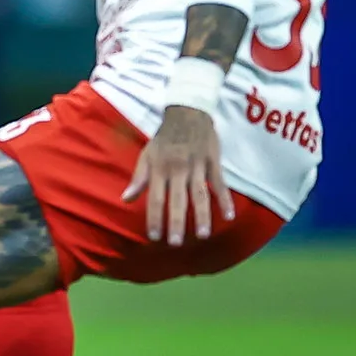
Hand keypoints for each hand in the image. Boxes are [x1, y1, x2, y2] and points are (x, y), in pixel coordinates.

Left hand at [122, 105, 235, 245]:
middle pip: (178, 200)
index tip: (154, 237)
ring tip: (203, 236)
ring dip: (202, 216)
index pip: (156, 198)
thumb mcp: (147, 154)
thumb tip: (126, 199)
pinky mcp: (213, 163)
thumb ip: (139, 178)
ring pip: (200, 195)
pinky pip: (220, 184)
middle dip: (176, 223)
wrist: (187, 112)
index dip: (154, 218)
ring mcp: (197, 166)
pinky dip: (225, 200)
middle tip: (176, 243)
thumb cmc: (164, 137)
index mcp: (160, 169)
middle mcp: (178, 170)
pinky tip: (229, 216)